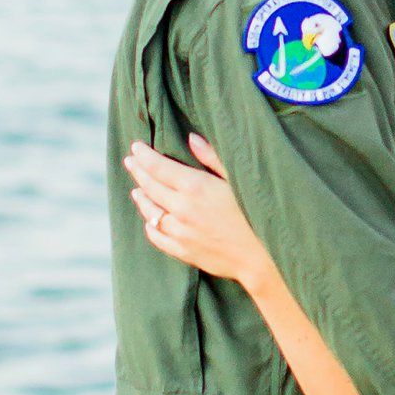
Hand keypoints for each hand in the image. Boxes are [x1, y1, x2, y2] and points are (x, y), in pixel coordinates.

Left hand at [125, 137, 274, 292]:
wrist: (264, 257)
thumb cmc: (257, 213)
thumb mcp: (238, 178)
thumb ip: (212, 157)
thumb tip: (190, 138)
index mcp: (195, 187)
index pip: (159, 167)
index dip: (144, 155)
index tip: (136, 146)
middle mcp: (182, 209)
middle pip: (150, 186)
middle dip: (138, 171)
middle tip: (131, 161)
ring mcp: (180, 232)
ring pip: (150, 211)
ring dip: (141, 197)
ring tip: (136, 189)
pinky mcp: (183, 251)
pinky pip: (157, 236)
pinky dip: (150, 224)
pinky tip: (149, 219)